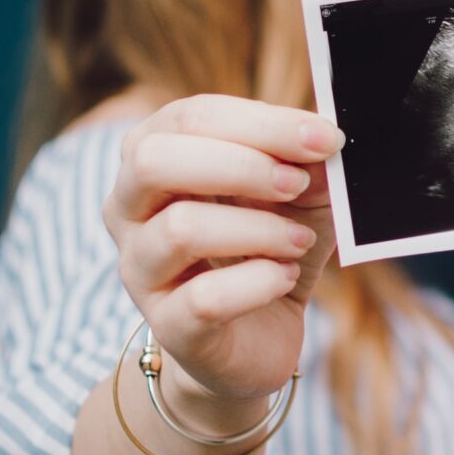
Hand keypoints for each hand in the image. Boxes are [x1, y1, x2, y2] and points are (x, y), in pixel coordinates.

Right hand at [103, 95, 344, 419]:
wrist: (259, 336)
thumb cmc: (271, 247)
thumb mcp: (300, 195)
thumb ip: (308, 162)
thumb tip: (324, 136)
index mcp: (155, 156)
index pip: (191, 117)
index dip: (263, 123)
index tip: (324, 138)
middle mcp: (129, 209)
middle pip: (155, 160)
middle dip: (242, 165)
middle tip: (297, 184)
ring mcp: (140, 270)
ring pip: (181, 229)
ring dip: (259, 229)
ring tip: (299, 241)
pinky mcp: (168, 326)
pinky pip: (205, 298)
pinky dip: (260, 282)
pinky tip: (285, 278)